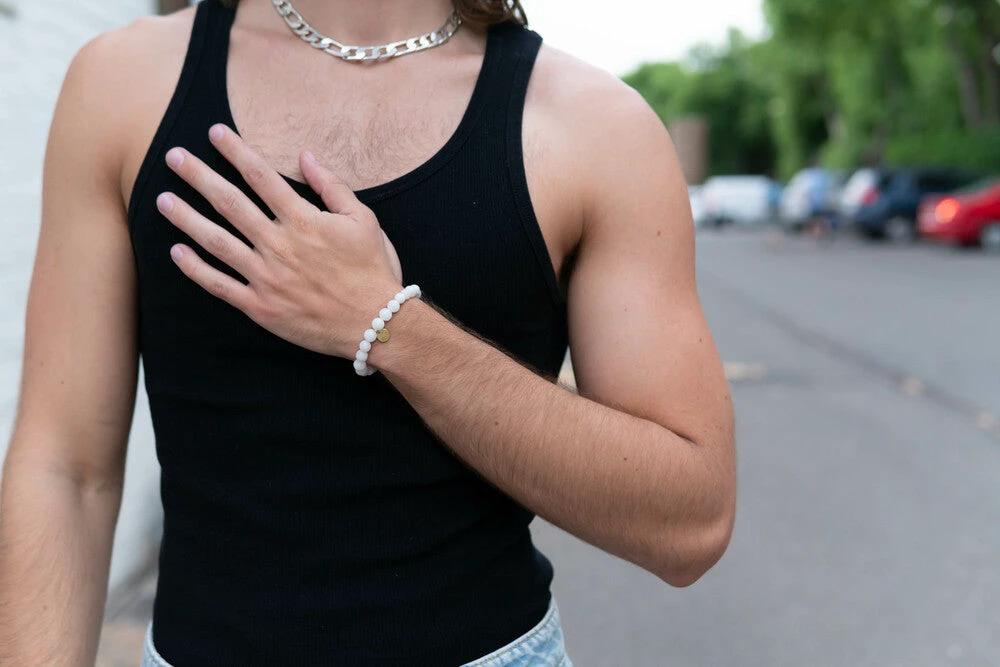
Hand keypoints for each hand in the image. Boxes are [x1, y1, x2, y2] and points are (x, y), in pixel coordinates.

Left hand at [155, 123, 403, 358]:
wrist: (376, 324)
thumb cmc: (373, 270)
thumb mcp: (364, 220)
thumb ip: (332, 187)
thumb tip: (305, 156)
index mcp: (304, 221)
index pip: (262, 177)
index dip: (236, 151)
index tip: (214, 133)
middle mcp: (279, 245)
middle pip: (230, 203)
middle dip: (199, 176)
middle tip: (172, 157)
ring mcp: (266, 277)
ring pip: (217, 241)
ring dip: (187, 218)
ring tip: (162, 200)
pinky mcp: (260, 307)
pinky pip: (220, 285)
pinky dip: (196, 269)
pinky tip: (177, 251)